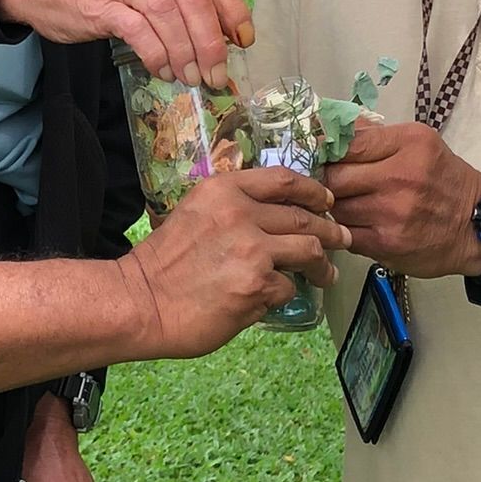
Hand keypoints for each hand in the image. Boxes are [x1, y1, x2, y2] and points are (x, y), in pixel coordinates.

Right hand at [0, 0, 250, 87]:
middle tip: (215, 74)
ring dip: (185, 51)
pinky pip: (137, 29)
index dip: (234, 9)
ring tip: (189, 77)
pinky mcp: (100, 6)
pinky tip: (161, 70)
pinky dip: (155, 53)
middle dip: (211, 42)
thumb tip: (215, 40)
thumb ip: (177, 0)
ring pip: (168, 13)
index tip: (243, 41)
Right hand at [119, 167, 349, 357]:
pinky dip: (285, 294)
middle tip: (340, 239)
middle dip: (330, 230)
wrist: (140, 302)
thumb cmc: (162, 263)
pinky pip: (288, 287)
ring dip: (322, 265)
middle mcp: (241, 213)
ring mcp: (252, 250)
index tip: (327, 200)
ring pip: (308, 250)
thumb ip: (231, 211)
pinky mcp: (257, 285)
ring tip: (326, 274)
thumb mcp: (193, 214)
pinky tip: (276, 298)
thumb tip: (271, 221)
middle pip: (304, 216)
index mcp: (224, 190)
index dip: (313, 190)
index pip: (283, 179)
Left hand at [323, 123, 480, 278]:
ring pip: (336, 206)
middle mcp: (400, 176)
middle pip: (334, 176)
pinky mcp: (387, 243)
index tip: (318, 155)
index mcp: (408, 143)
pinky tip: (352, 224)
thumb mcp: (419, 144)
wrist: (478, 225)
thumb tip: (329, 125)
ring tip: (343, 204)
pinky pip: (345, 233)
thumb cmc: (444, 180)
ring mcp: (393, 212)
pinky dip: (342, 229)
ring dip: (333, 207)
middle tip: (325, 183)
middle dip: (325, 180)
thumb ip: (375, 135)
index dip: (325, 150)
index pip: (347, 142)